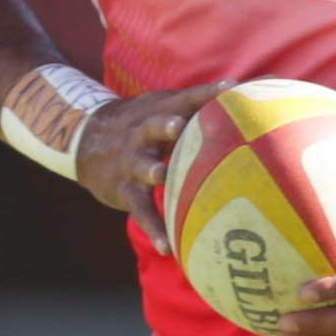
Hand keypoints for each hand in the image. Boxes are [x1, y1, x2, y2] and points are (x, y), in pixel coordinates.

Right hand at [74, 82, 224, 235]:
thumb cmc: (143, 124)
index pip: (185, 97)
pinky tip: (168, 247)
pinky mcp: (125, 190)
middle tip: (178, 125)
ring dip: (153, 171)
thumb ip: (201, 103)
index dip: (206, 92)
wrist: (84, 141)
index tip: (231, 87)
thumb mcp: (162, 107)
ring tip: (161, 176)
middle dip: (165, 126)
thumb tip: (250, 87)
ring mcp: (133, 162)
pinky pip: (141, 210)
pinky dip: (153, 228)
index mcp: (159, 110)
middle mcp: (143, 133)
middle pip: (154, 126)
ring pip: (144, 167)